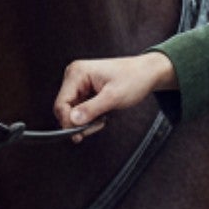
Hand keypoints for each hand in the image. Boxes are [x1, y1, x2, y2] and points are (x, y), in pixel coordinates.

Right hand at [53, 51, 177, 140]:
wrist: (147, 73)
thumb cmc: (134, 79)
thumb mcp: (113, 97)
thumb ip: (91, 109)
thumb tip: (72, 121)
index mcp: (77, 73)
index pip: (61, 104)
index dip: (68, 122)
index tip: (79, 135)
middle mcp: (74, 76)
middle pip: (65, 109)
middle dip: (79, 122)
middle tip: (98, 125)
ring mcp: (79, 84)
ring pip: (72, 112)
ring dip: (86, 121)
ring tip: (103, 119)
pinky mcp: (85, 91)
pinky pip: (80, 110)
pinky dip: (90, 118)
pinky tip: (103, 115)